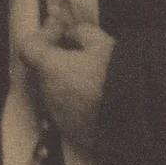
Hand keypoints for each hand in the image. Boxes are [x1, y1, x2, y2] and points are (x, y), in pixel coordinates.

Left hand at [17, 21, 115, 151]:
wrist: (137, 119)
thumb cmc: (115, 74)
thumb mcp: (101, 42)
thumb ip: (80, 32)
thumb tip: (71, 34)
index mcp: (49, 68)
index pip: (28, 48)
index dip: (43, 35)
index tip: (62, 30)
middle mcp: (47, 93)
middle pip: (41, 71)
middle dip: (55, 59)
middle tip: (76, 49)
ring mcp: (58, 116)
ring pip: (54, 92)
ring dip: (65, 81)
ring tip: (90, 75)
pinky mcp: (72, 133)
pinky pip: (67, 111)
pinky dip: (76, 101)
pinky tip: (97, 97)